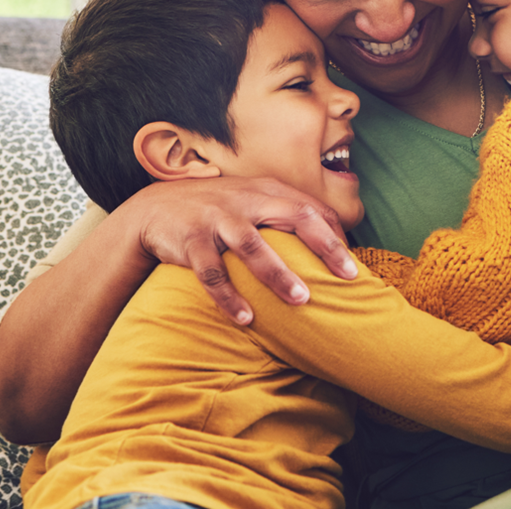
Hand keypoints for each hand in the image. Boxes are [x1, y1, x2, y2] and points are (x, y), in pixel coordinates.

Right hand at [120, 176, 357, 323]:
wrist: (156, 208)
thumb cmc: (218, 211)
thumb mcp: (252, 201)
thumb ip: (285, 215)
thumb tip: (332, 244)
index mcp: (266, 191)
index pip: (312, 207)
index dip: (336, 233)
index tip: (354, 263)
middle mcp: (246, 200)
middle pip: (294, 216)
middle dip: (324, 246)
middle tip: (348, 276)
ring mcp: (217, 218)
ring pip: (252, 245)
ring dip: (278, 274)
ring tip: (301, 300)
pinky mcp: (190, 240)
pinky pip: (212, 272)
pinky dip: (229, 297)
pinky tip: (247, 319)